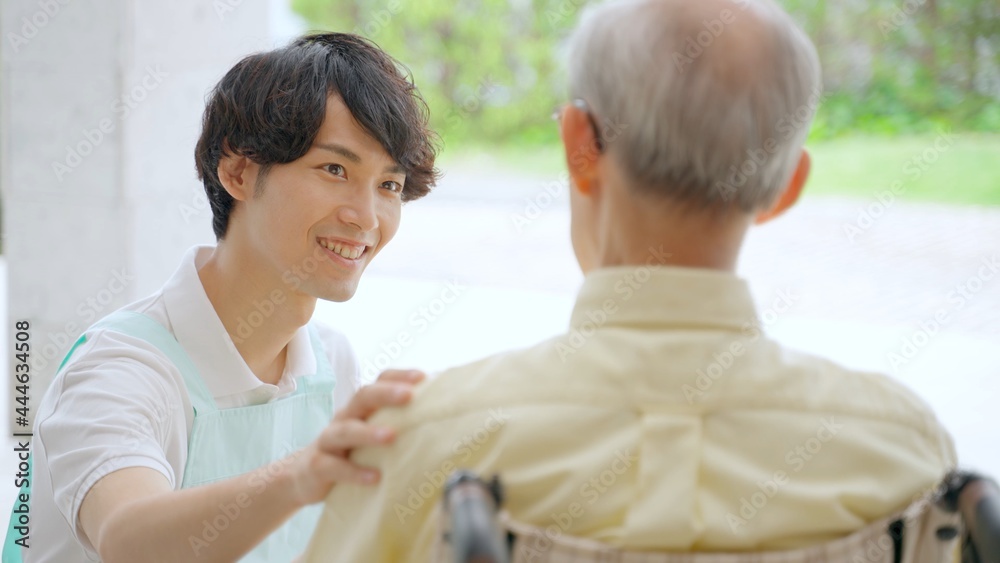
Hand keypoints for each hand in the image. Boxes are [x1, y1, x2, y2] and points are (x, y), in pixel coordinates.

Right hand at [287, 369, 424, 505]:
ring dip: (368, 432)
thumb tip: (440, 420)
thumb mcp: (370, 433)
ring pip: (345, 430)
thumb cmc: (350, 452)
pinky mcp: (317, 466)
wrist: (304, 475)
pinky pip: (334, 467)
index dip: (399, 376)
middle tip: (409, 396)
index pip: (378, 381)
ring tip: (391, 437)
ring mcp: (328, 440)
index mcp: (361, 408)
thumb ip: (396, 425)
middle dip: (386, 394)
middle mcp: (344, 417)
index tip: (423, 377)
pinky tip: (375, 477)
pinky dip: (354, 472)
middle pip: (361, 397)